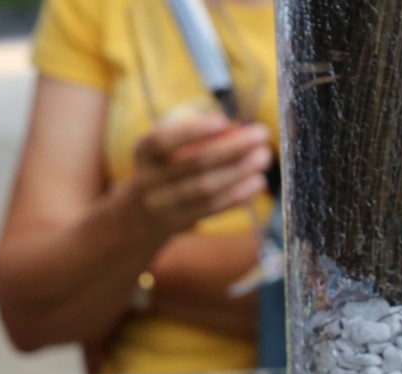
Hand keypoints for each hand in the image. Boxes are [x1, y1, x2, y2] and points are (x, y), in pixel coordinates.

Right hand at [127, 112, 270, 240]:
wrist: (138, 216)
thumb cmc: (163, 170)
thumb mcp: (166, 152)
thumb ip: (197, 139)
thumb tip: (239, 129)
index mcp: (144, 153)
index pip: (163, 140)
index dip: (192, 131)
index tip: (222, 122)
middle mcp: (149, 180)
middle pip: (194, 164)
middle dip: (232, 148)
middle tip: (261, 135)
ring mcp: (163, 206)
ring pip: (207, 189)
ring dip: (239, 172)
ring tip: (263, 158)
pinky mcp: (179, 224)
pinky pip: (212, 208)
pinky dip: (237, 195)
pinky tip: (257, 183)